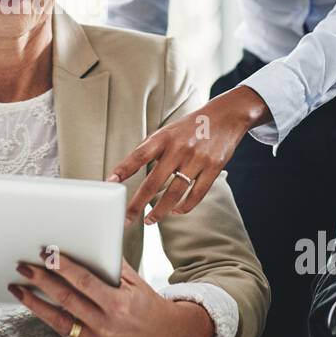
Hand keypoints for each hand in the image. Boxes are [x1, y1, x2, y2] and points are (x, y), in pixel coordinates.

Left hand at [8, 252, 211, 336]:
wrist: (160, 331)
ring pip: (57, 320)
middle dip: (42, 282)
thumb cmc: (145, 301)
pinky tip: (34, 303)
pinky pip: (63, 330)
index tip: (47, 254)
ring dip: (34, 302)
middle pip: (66, 300)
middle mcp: (106, 325)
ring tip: (18, 287)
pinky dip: (47, 315)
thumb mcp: (132, 279)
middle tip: (25, 267)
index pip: (84, 282)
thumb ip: (108, 263)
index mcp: (118, 304)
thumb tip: (83, 242)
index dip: (63, 267)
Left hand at [109, 85, 269, 224]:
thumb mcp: (167, 131)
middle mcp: (179, 148)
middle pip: (154, 182)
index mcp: (164, 137)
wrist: (225, 116)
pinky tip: (175, 211)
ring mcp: (197, 159)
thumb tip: (126, 171)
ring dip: (160, 211)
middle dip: (138, 203)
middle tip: (127, 218)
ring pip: (174, 193)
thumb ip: (151, 150)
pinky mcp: (213, 168)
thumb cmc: (190, 127)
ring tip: (149, 220)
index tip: (109, 183)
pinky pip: (196, 195)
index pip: (139, 155)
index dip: (123, 169)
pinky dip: (184, 207)